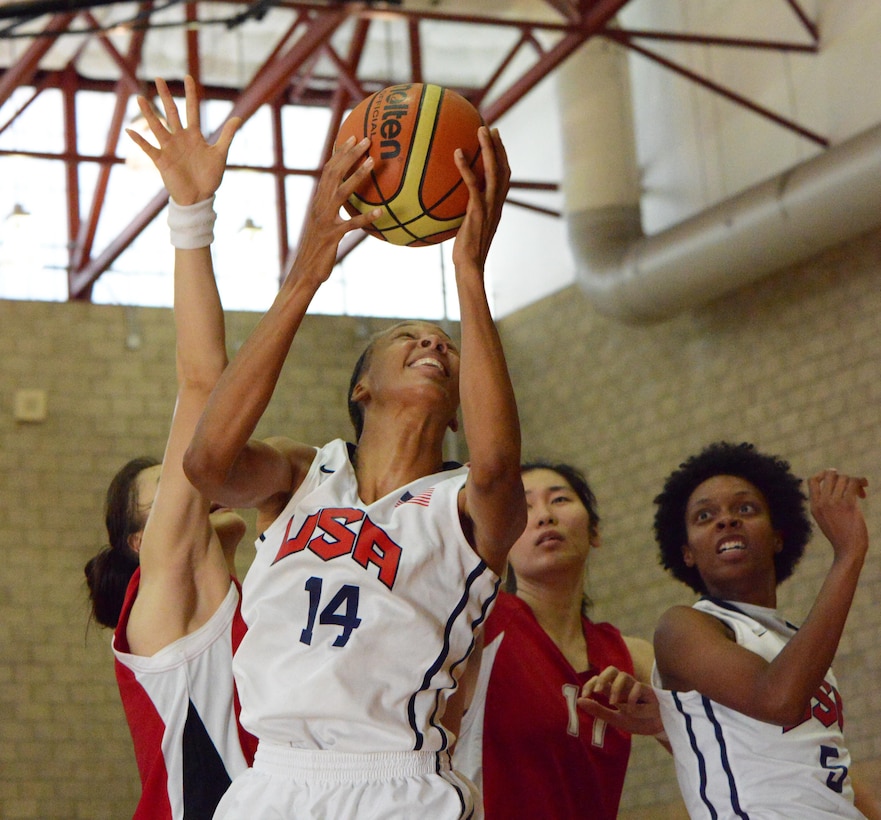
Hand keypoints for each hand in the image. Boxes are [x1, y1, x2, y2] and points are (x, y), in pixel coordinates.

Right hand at [126, 75, 240, 205]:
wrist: (199, 197)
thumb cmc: (210, 177)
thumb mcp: (220, 154)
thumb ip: (227, 135)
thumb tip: (239, 117)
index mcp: (194, 135)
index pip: (192, 110)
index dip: (190, 94)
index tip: (188, 77)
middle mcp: (180, 138)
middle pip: (172, 113)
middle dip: (166, 96)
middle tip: (159, 78)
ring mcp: (169, 148)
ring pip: (157, 127)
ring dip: (149, 114)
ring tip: (139, 98)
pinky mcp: (162, 161)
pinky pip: (149, 149)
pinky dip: (140, 141)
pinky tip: (130, 131)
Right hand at [288, 136, 380, 286]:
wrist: (305, 273)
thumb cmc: (319, 251)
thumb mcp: (326, 227)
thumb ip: (335, 212)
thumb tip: (351, 203)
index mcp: (319, 201)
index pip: (328, 170)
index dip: (340, 153)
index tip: (353, 137)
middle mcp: (320, 206)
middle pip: (334, 173)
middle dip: (350, 154)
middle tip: (368, 139)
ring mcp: (325, 221)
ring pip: (342, 192)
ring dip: (358, 175)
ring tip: (373, 162)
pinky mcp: (332, 237)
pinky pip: (351, 225)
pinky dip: (366, 218)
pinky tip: (381, 212)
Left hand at [451, 125, 510, 272]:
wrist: (470, 266)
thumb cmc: (465, 254)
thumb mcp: (466, 230)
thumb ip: (464, 216)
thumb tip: (446, 207)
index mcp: (496, 208)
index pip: (504, 178)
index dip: (502, 159)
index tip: (496, 142)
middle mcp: (497, 204)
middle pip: (504, 169)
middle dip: (498, 147)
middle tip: (490, 128)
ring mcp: (489, 207)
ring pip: (494, 172)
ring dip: (489, 148)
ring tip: (481, 130)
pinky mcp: (478, 211)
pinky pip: (473, 184)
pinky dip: (467, 167)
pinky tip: (456, 153)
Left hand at [578, 665, 664, 736]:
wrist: (659, 729)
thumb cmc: (637, 721)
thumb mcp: (615, 719)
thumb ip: (598, 710)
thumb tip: (578, 701)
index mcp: (615, 691)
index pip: (599, 679)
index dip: (589, 684)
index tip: (584, 696)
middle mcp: (625, 686)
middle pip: (611, 669)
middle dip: (602, 678)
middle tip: (597, 692)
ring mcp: (637, 687)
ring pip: (624, 675)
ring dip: (616, 688)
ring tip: (613, 703)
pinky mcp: (650, 692)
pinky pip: (638, 687)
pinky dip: (632, 697)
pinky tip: (630, 709)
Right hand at [809, 469, 868, 564]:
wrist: (848, 550)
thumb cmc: (840, 536)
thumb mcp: (823, 519)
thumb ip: (824, 504)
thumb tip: (836, 486)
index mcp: (814, 506)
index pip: (811, 480)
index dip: (823, 474)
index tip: (834, 478)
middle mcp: (822, 502)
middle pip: (830, 475)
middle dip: (842, 476)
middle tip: (850, 484)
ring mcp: (834, 503)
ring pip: (844, 478)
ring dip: (854, 482)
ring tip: (859, 492)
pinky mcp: (849, 505)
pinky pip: (854, 484)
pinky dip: (861, 483)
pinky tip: (864, 492)